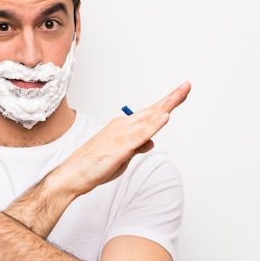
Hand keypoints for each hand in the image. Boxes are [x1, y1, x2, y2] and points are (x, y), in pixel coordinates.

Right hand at [54, 81, 190, 196]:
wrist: (73, 175)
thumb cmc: (94, 166)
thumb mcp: (122, 157)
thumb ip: (137, 147)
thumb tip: (150, 142)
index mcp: (122, 127)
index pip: (149, 113)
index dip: (166, 102)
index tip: (179, 93)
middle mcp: (122, 126)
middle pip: (152, 111)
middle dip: (171, 98)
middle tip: (186, 86)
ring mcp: (121, 135)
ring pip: (149, 119)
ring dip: (166, 106)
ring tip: (180, 94)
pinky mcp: (121, 147)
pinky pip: (141, 135)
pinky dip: (154, 125)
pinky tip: (165, 116)